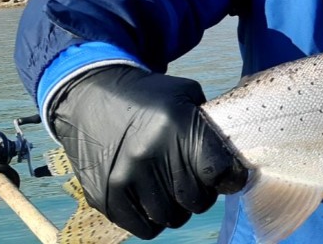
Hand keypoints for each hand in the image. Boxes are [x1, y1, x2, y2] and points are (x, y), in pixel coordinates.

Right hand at [50, 65, 247, 238]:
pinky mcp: (106, 197)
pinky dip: (155, 219)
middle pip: (196, 199)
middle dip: (204, 193)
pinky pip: (145, 229)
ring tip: (174, 187)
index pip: (219, 171)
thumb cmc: (148, 96)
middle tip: (198, 181)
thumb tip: (232, 159)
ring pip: (172, 217)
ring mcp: (125, 178)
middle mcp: (149, 155)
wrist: (91, 96)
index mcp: (175, 126)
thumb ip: (209, 125)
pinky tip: (154, 198)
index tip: (229, 176)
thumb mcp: (185, 94)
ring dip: (179, 208)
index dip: (230, 177)